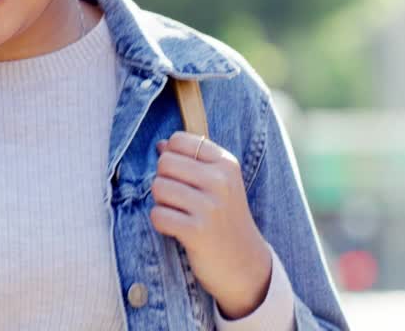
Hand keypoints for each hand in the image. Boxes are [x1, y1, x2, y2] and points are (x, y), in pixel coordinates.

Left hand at [150, 131, 271, 319]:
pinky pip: (158, 215)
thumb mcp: (219, 184)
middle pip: (164, 162)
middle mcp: (220, 181)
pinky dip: (161, 223)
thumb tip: (161, 145)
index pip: (178, 140)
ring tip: (181, 214)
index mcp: (226, 163)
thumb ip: (192, 161)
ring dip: (162, 203)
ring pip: (158, 187)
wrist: (246, 264)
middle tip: (180, 200)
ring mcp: (209, 206)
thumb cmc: (225, 219)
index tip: (184, 177)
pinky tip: (178, 230)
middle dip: (164, 181)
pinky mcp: (196, 231)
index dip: (171, 157)